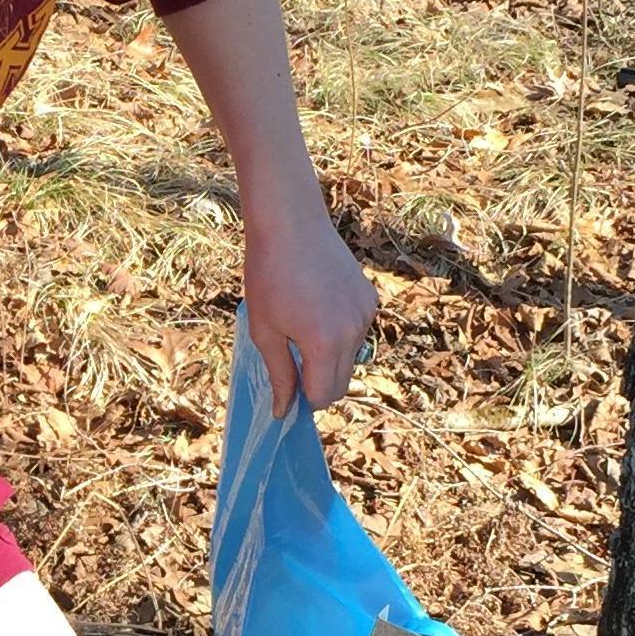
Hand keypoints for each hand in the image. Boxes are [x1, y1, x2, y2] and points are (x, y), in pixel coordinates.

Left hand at [242, 189, 378, 415]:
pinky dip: (339, 334)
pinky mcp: (370, 298)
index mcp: (324, 343)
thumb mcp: (264, 331)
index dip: (304, 401)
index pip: (324, 396)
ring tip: (301, 328)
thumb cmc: (268, 276)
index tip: (288, 391)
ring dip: (329, 359)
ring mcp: (365, 314)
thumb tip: (283, 412)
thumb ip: (279, 375)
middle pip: (342, 383)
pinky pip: (357, 332)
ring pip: (350, 358)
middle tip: (292, 367)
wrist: (290, 223)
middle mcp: (353, 332)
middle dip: (318, 385)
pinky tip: (317, 309)